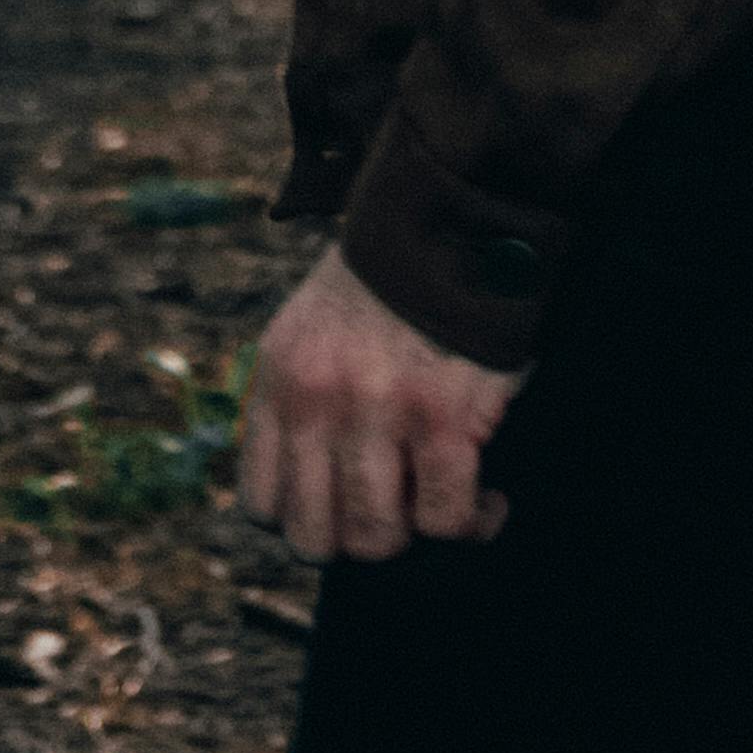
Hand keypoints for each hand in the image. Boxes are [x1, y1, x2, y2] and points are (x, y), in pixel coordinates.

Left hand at [236, 242, 520, 563]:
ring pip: (377, 539)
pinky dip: (473, 524)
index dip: (308, 522)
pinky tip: (489, 501)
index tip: (346, 507)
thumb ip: (301, 400)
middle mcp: (316, 401)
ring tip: (445, 506)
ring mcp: (377, 411)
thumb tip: (314, 490)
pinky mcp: (442, 417)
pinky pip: (446, 520)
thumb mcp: (312, 328)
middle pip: (316, 538)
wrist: (454, 213)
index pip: (262, 507)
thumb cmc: (391, 280)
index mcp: (280, 379)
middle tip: (399, 509)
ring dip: (417, 535)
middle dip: (360, 538)